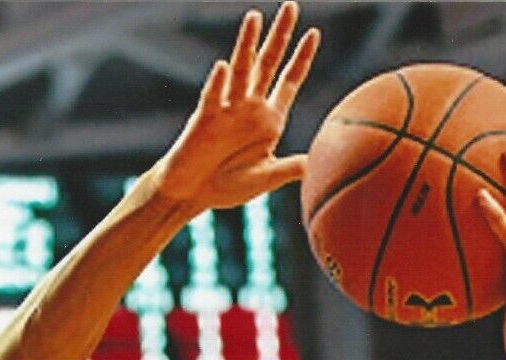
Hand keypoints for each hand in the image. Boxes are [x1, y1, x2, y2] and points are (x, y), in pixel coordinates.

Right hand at [152, 3, 319, 211]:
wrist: (189, 195)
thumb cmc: (225, 187)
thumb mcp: (265, 178)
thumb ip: (289, 169)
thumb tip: (317, 165)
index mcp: (268, 120)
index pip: (288, 81)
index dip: (301, 58)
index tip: (314, 33)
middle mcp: (249, 108)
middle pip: (267, 64)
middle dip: (280, 36)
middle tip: (291, 6)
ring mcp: (227, 110)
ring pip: (240, 72)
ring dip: (247, 44)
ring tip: (255, 16)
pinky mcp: (205, 120)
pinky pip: (213, 97)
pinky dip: (218, 83)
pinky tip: (224, 67)